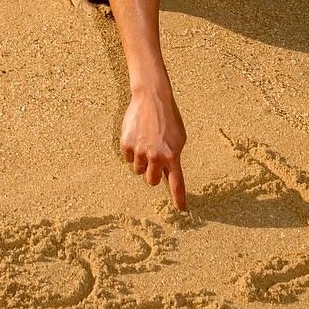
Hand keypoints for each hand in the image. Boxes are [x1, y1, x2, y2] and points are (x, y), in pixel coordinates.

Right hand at [120, 86, 187, 211]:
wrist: (152, 98)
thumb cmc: (168, 119)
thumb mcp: (179, 138)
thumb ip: (173, 158)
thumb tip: (166, 175)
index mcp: (172, 155)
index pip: (176, 183)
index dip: (179, 198)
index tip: (182, 210)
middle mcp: (156, 156)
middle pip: (151, 181)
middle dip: (153, 174)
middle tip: (154, 160)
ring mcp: (140, 151)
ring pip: (138, 170)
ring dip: (142, 162)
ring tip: (146, 143)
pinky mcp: (126, 145)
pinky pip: (128, 159)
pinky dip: (132, 152)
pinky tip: (137, 137)